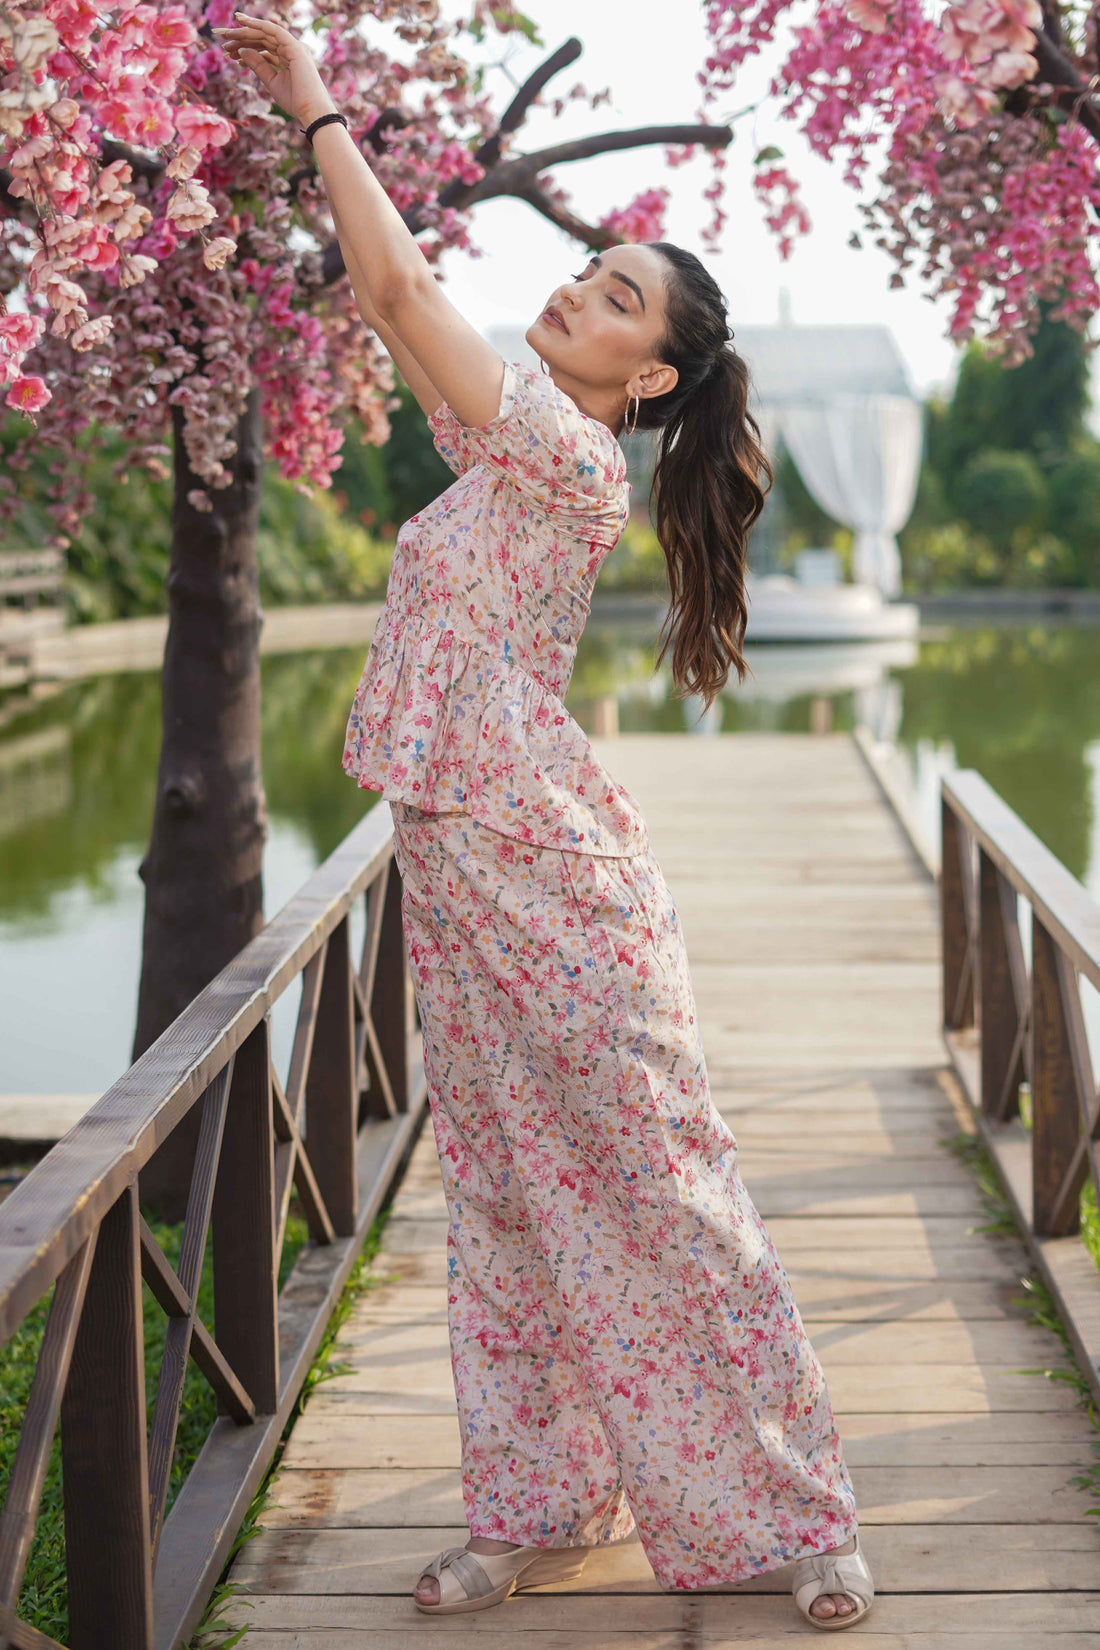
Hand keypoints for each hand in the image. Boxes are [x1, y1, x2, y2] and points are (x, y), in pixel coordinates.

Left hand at [213, 11, 334, 127]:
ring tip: (225, 34)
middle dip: (239, 37)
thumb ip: (258, 65)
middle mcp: (289, 49)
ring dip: (243, 32)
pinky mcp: (293, 46)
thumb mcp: (271, 82)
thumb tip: (242, 50)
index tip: (227, 51)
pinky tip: (241, 21)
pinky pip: (272, 30)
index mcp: (286, 58)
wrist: (311, 110)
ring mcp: (292, 46)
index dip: (243, 47)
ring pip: (263, 33)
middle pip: (260, 38)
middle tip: (220, 36)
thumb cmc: (295, 101)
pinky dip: (257, 24)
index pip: (261, 48)